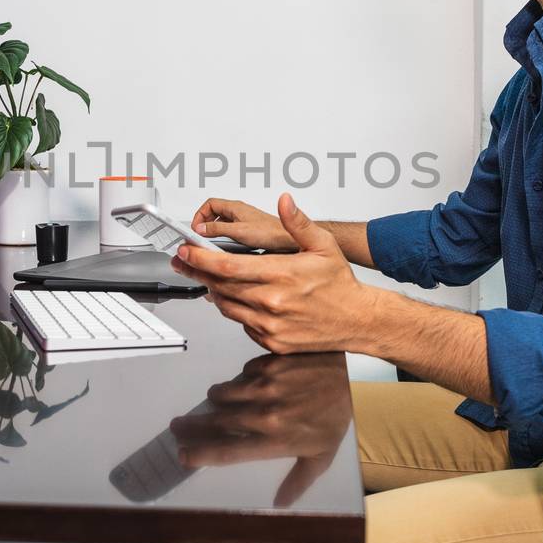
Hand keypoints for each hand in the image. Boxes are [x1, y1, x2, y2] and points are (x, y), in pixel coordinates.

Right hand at [170, 353, 349, 506]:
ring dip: (216, 399)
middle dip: (191, 426)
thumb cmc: (335, 418)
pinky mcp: (267, 364)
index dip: (200, 455)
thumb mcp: (321, 455)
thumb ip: (298, 481)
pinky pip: (242, 374)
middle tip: (177, 426)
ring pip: (222, 393)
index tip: (183, 455)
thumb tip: (281, 504)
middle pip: (215, 423)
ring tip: (215, 402)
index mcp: (275, 441)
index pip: (227, 452)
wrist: (348, 376)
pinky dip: (242, 380)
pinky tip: (252, 384)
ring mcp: (265, 386)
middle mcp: (265, 414)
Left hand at [174, 193, 379, 354]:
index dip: (200, 258)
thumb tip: (284, 201)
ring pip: (226, 306)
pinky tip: (237, 299)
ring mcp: (270, 324)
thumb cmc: (340, 284)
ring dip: (214, 291)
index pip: (228, 265)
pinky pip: (241, 324)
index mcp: (281, 274)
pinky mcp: (271, 340)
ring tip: (210, 278)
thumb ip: (298, 223)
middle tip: (185, 262)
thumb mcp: (323, 245)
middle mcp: (272, 301)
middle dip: (198, 271)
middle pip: (220, 285)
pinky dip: (235, 310)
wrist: (358, 321)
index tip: (186, 251)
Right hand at [191, 197, 296, 251]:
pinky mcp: (249, 232)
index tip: (195, 228)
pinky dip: (224, 240)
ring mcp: (244, 222)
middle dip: (204, 223)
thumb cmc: (271, 232)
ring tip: (211, 243)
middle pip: (214, 213)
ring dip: (214, 232)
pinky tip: (226, 250)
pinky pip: (230, 232)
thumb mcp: (239, 232)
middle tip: (199, 235)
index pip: (210, 204)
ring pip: (222, 224)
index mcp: (235, 208)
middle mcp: (240, 213)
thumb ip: (218, 230)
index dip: (199, 215)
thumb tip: (200, 229)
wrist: (290, 240)